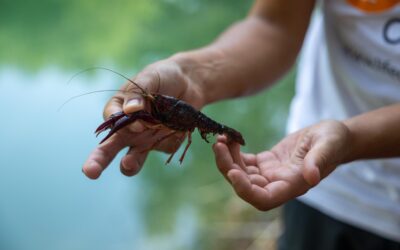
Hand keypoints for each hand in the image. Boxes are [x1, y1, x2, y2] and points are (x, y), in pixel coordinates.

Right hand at [82, 59, 204, 178]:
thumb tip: (130, 111)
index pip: (110, 120)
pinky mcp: (164, 144)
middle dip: (98, 160)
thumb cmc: (163, 77)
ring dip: (129, 165)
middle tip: (90, 172)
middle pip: (109, 148)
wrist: (189, 83)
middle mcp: (128, 129)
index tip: (134, 115)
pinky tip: (179, 124)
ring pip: (133, 159)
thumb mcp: (149, 78)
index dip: (120, 121)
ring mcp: (146, 139)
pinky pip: (166, 147)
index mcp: (119, 110)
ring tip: (127, 165)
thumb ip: (137, 94)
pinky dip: (173, 138)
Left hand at [213, 120, 350, 210]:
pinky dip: (234, 152)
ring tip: (221, 138)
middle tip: (218, 145)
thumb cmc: (335, 140)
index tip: (232, 172)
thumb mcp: (329, 145)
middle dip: (228, 168)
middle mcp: (278, 183)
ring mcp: (270, 174)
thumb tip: (312, 177)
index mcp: (293, 185)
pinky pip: (244, 162)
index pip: (264, 199)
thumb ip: (319, 160)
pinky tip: (229, 138)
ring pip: (241, 174)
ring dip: (227, 159)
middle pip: (246, 186)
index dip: (246, 190)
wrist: (332, 136)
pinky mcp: (266, 163)